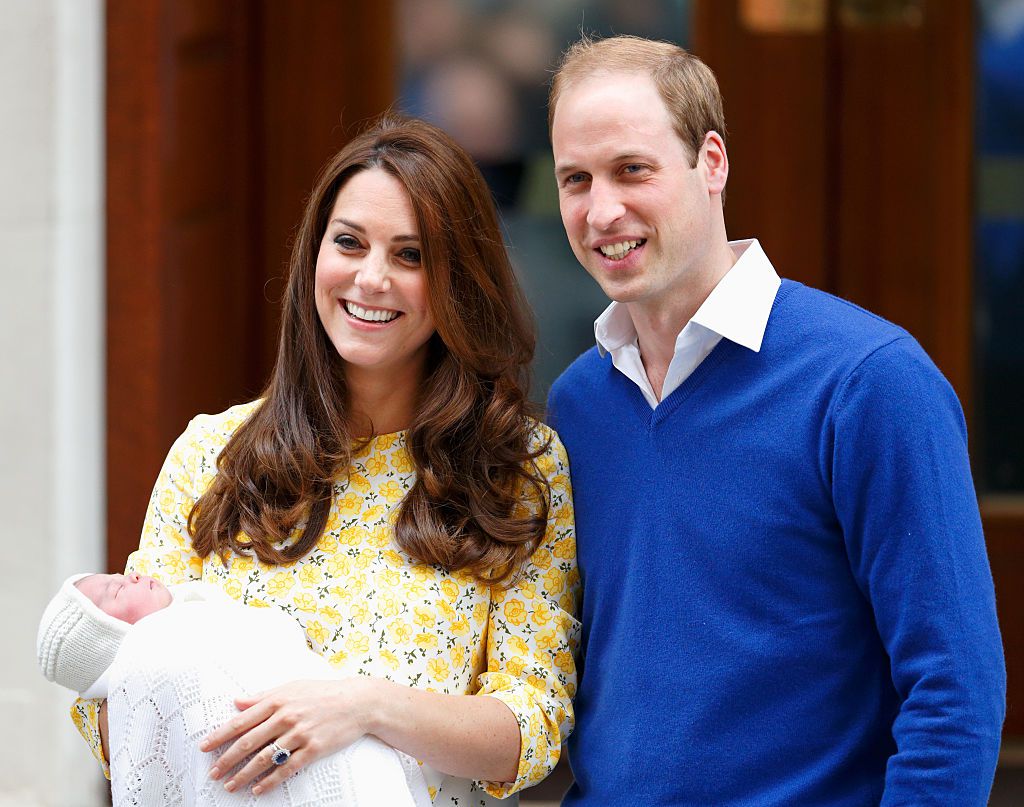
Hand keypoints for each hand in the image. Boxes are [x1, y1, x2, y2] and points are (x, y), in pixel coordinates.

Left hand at [200, 677, 382, 794]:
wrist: (357, 701)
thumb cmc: (323, 692)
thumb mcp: (291, 687)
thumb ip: (263, 696)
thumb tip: (236, 701)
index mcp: (278, 700)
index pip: (241, 720)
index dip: (220, 735)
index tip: (204, 746)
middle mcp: (286, 717)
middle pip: (249, 742)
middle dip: (227, 759)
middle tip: (213, 772)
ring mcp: (300, 734)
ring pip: (265, 758)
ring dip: (244, 774)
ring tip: (231, 785)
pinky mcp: (313, 749)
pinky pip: (287, 769)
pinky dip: (270, 781)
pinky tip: (258, 790)